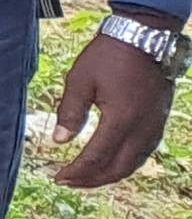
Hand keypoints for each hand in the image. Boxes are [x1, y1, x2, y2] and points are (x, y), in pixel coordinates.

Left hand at [52, 24, 178, 188]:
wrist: (145, 37)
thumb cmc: (109, 55)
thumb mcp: (80, 79)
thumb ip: (70, 112)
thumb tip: (59, 141)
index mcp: (122, 119)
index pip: (96, 157)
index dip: (77, 172)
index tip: (58, 178)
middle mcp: (143, 128)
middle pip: (117, 168)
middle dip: (92, 179)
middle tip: (68, 182)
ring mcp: (155, 126)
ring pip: (133, 163)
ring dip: (109, 174)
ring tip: (85, 177)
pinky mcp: (159, 121)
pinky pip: (143, 152)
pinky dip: (125, 163)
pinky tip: (110, 162)